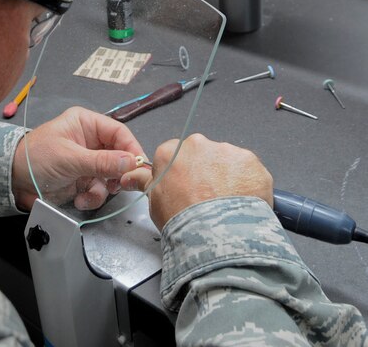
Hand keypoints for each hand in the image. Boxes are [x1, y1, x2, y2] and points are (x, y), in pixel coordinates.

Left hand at [11, 106, 151, 211]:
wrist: (13, 181)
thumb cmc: (37, 158)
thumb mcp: (70, 158)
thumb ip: (102, 162)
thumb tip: (132, 163)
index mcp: (86, 123)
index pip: (119, 132)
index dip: (131, 148)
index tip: (139, 166)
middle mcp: (90, 140)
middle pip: (119, 155)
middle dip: (118, 173)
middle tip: (120, 186)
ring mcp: (88, 162)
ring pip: (111, 176)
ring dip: (103, 188)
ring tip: (90, 193)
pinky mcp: (83, 180)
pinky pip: (99, 189)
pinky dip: (92, 197)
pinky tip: (79, 200)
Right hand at [131, 133, 272, 230]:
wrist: (214, 232)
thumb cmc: (181, 218)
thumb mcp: (154, 201)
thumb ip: (144, 182)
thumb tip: (128, 177)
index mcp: (169, 152)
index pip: (173, 155)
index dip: (180, 173)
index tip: (184, 188)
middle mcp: (196, 145)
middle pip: (201, 154)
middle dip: (204, 171)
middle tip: (206, 198)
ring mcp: (225, 151)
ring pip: (226, 160)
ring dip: (226, 176)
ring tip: (226, 202)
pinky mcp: (249, 161)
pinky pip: (248, 170)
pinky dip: (247, 183)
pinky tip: (243, 201)